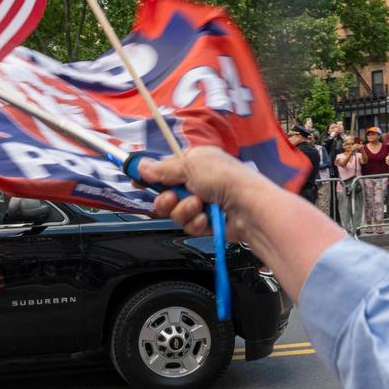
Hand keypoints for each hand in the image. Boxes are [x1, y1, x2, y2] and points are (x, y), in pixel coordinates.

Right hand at [137, 148, 272, 240]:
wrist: (250, 209)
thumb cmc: (226, 180)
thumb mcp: (190, 166)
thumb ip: (163, 169)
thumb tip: (141, 166)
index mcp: (196, 163)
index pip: (166, 170)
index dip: (151, 177)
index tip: (138, 182)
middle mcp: (198, 182)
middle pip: (165, 195)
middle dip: (167, 199)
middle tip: (173, 198)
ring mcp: (203, 204)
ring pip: (175, 213)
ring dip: (184, 211)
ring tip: (199, 206)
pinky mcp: (207, 222)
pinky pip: (188, 225)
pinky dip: (196, 222)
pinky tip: (207, 219)